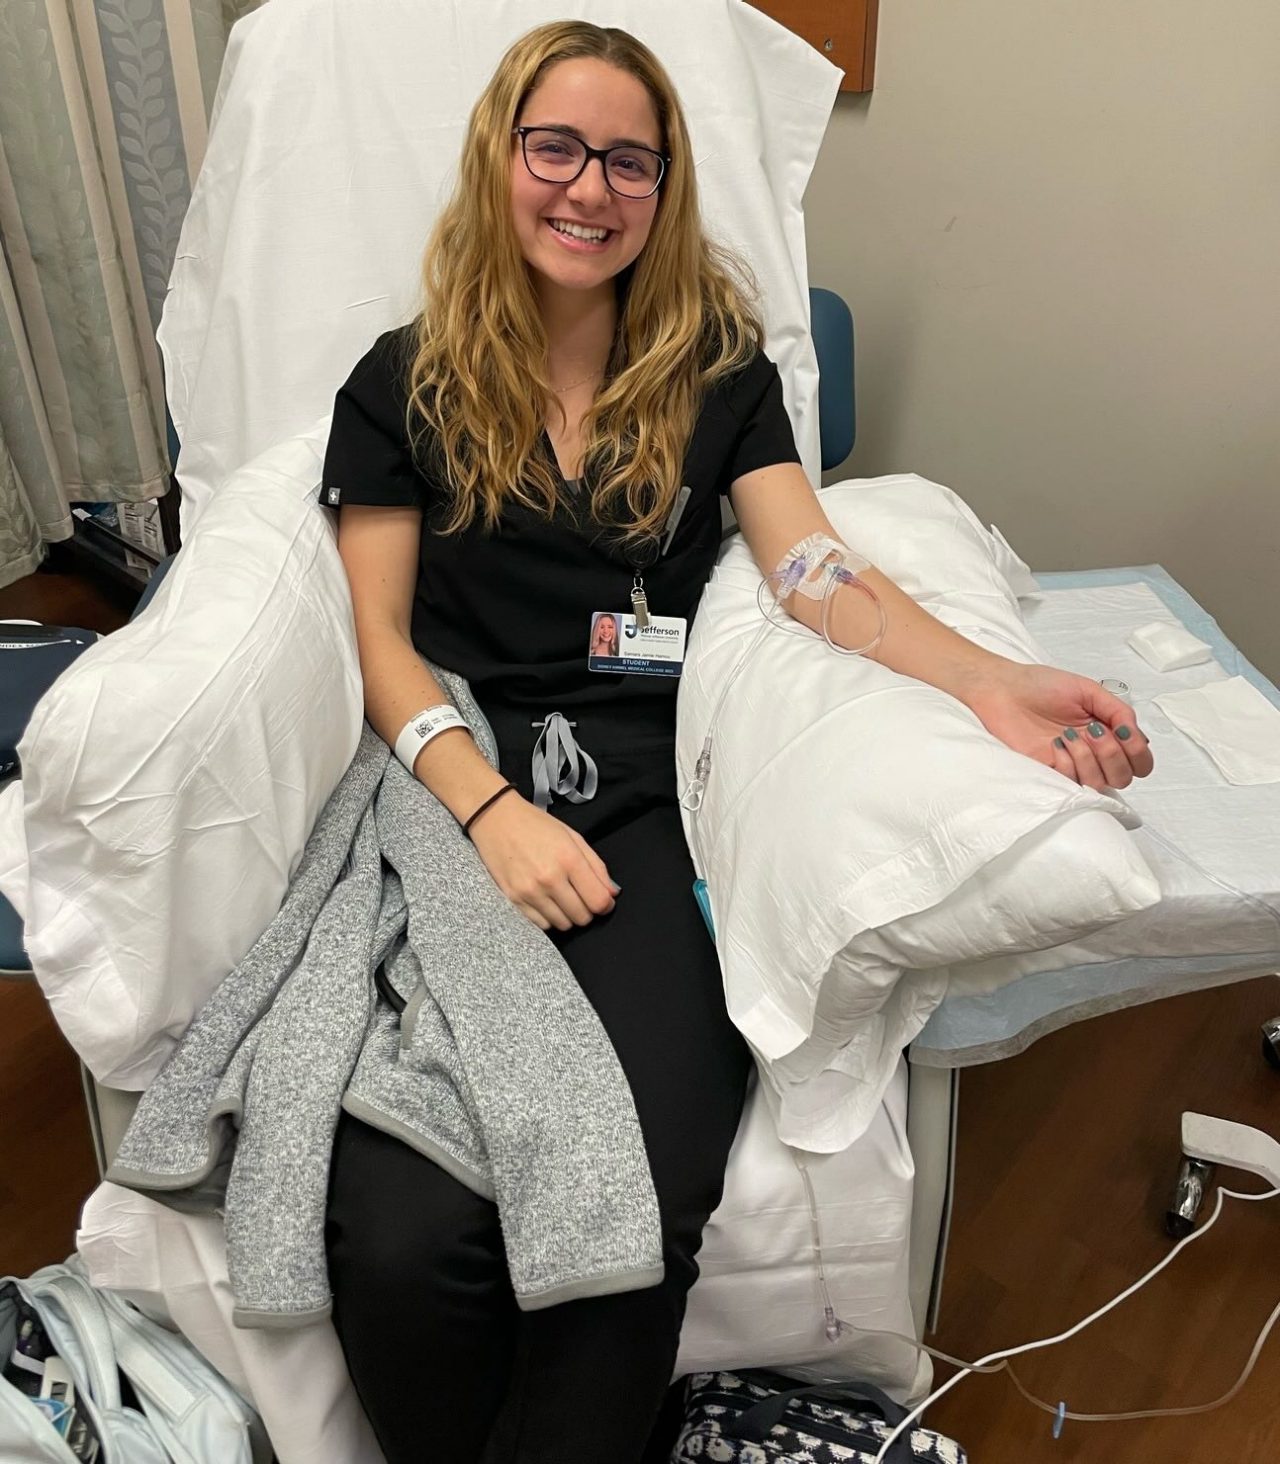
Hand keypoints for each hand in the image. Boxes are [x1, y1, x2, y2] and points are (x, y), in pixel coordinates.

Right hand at [468, 791, 617, 930]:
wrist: (495, 819)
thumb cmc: (537, 825)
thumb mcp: (573, 837)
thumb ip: (596, 867)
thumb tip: (612, 894)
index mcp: (569, 859)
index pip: (598, 901)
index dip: (606, 904)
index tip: (603, 900)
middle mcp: (550, 879)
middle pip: (582, 917)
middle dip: (587, 910)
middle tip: (581, 897)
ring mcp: (530, 891)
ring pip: (563, 924)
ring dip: (568, 915)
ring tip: (562, 898)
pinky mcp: (513, 899)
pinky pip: (542, 924)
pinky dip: (549, 918)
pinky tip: (547, 902)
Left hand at [961, 663, 1154, 790]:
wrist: (1003, 690)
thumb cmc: (1041, 686)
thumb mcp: (1089, 690)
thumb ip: (1118, 710)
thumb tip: (1136, 734)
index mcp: (1108, 734)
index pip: (1140, 762)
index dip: (1138, 753)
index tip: (1122, 731)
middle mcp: (1093, 754)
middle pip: (1124, 777)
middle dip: (1113, 754)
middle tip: (1092, 731)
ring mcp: (1071, 765)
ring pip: (1099, 784)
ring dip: (1089, 758)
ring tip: (1069, 735)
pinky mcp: (1048, 773)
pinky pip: (1070, 782)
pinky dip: (1067, 763)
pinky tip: (1054, 745)